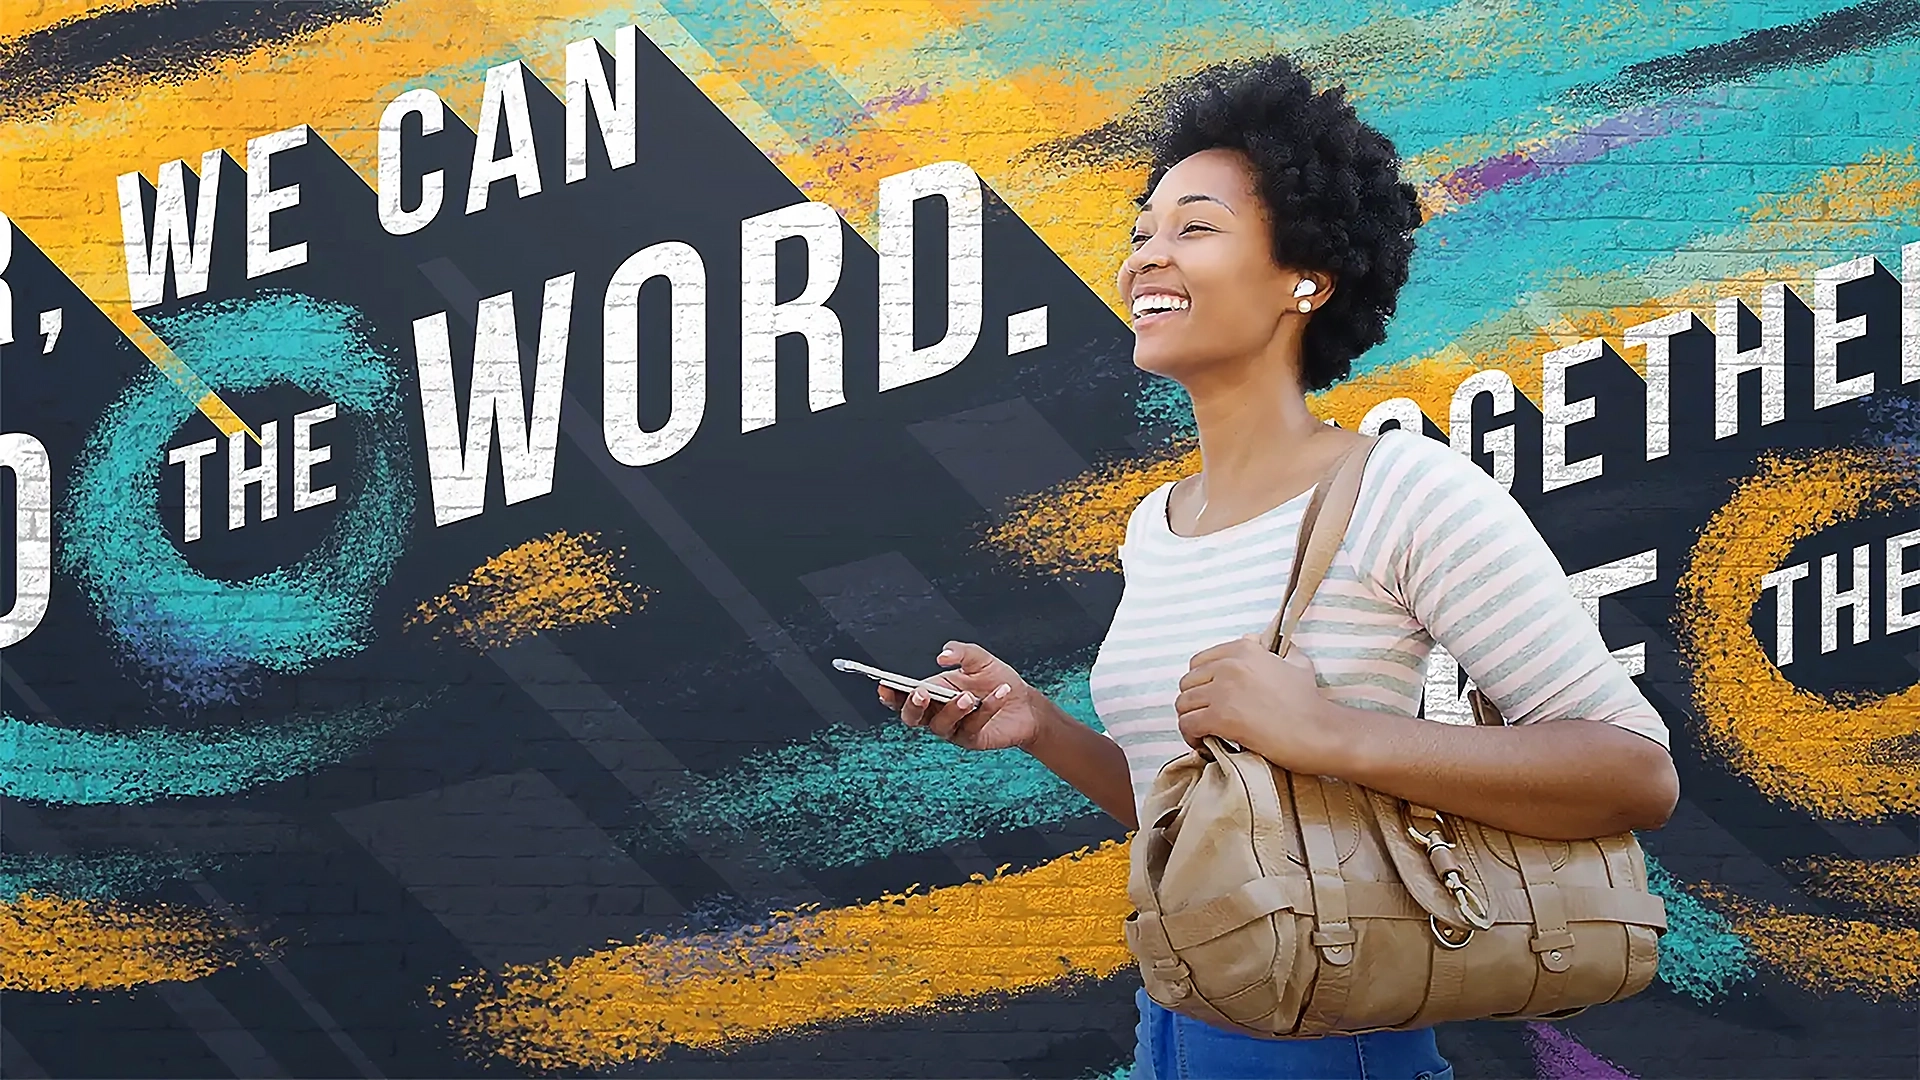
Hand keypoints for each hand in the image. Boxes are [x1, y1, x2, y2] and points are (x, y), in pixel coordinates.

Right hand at [876, 641, 1042, 751]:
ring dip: (953, 709)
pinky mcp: (971, 740)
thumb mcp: (980, 659)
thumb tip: (942, 656)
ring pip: (941, 725)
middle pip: (912, 718)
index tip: (883, 685)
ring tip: (968, 696)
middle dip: (913, 707)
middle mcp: (937, 712)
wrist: (1025, 702)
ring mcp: (953, 729)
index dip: (890, 694)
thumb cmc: (997, 679)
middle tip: (921, 694)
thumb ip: (961, 652)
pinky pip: (972, 727)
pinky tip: (1000, 694)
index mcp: (932, 691)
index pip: (903, 696)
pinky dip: (986, 709)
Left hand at [1175, 635, 1342, 772]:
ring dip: (1190, 721)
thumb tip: (1261, 641)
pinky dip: (1192, 737)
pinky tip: (1205, 744)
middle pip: (1187, 683)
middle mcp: (1229, 665)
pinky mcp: (1221, 717)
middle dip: (1193, 703)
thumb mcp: (1297, 662)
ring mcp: (1223, 690)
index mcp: (1243, 649)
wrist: (1319, 731)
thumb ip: (1277, 648)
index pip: (1198, 663)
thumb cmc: (1310, 702)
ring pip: (1183, 704)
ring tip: (1204, 734)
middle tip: (1207, 719)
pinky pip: (1187, 725)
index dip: (1201, 684)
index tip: (1211, 699)